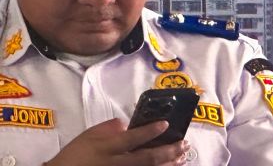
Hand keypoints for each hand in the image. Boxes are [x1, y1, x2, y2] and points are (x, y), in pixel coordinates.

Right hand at [46, 118, 188, 164]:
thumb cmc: (75, 156)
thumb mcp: (87, 136)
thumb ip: (108, 128)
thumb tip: (126, 124)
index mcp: (107, 148)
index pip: (132, 138)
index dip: (150, 131)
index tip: (166, 124)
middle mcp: (115, 163)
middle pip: (146, 158)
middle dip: (168, 151)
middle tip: (184, 144)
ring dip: (168, 165)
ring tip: (182, 157)